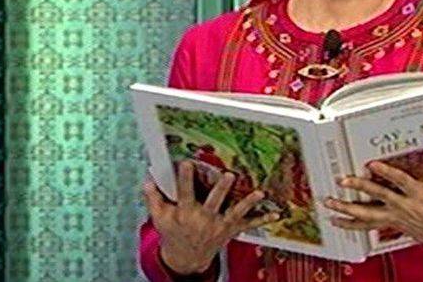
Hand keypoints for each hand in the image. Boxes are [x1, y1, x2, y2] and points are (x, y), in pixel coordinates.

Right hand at [143, 160, 280, 274]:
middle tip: (228, 175)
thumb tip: (147, 179)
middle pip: (214, 202)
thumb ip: (153, 198)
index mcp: (185, 213)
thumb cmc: (173, 233)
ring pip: (235, 212)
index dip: (185, 178)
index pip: (185, 193)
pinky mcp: (230, 230)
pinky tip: (275, 214)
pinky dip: (262, 220)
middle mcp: (204, 219)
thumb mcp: (160, 218)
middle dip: (222, 189)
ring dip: (247, 202)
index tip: (187, 163)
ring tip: (258, 193)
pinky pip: (248, 225)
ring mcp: (219, 225)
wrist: (186, 259)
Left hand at [325, 154, 422, 266]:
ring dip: (347, 209)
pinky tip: (338, 221)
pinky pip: (369, 225)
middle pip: (378, 197)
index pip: (400, 182)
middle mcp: (405, 207)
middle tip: (343, 181)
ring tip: (331, 204)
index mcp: (420, 196)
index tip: (372, 165)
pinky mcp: (393, 224)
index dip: (386, 173)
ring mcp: (397, 217)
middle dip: (360, 188)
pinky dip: (352, 224)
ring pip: (368, 214)